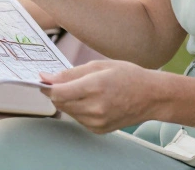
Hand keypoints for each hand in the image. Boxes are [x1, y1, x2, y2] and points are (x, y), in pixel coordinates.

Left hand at [39, 60, 160, 132]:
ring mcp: (96, 121)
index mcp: (95, 86)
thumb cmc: (129, 76)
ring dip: (68, 101)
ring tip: (84, 90)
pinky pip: (78, 118)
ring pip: (67, 111)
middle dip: (57, 92)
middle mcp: (95, 107)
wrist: (151, 97)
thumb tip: (48, 78)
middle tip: (64, 81)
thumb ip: (72, 72)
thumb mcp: (101, 65)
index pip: (58, 92)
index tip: (43, 79)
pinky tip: (92, 100)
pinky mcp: (98, 130)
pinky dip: (78, 109)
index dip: (47, 86)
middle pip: (60, 103)